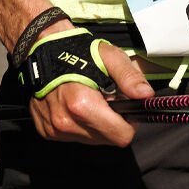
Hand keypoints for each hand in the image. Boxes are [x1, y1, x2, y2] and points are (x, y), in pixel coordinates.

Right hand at [29, 40, 153, 146]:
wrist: (41, 48)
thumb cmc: (77, 50)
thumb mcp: (108, 56)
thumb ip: (129, 77)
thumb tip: (147, 97)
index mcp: (82, 105)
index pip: (120, 136)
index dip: (129, 122)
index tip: (125, 105)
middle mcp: (65, 123)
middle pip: (107, 140)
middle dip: (113, 123)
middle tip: (107, 98)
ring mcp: (54, 130)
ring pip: (91, 140)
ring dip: (97, 124)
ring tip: (90, 99)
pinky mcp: (46, 132)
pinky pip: (75, 136)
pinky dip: (81, 124)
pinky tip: (76, 104)